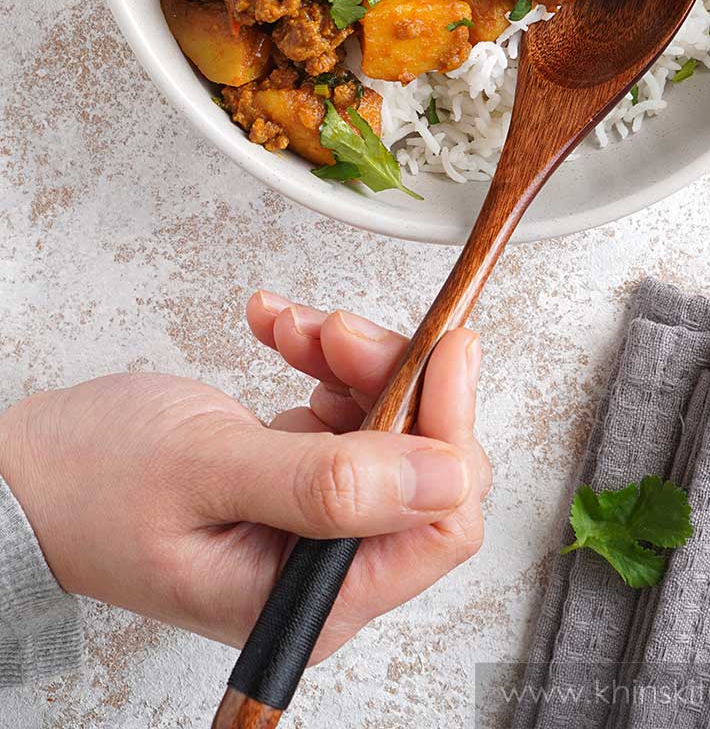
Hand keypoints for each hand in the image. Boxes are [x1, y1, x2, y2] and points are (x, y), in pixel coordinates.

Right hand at [0, 295, 488, 659]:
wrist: (27, 474)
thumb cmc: (90, 487)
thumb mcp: (208, 472)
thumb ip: (328, 481)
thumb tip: (443, 475)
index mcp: (315, 599)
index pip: (440, 523)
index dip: (450, 427)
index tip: (441, 348)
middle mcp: (328, 568)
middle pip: (425, 463)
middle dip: (392, 378)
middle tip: (335, 330)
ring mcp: (317, 520)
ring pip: (391, 422)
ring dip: (352, 357)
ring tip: (291, 328)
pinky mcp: (301, 476)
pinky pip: (348, 406)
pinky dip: (321, 357)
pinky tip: (278, 333)